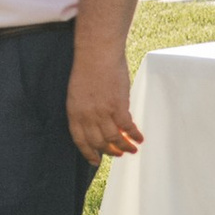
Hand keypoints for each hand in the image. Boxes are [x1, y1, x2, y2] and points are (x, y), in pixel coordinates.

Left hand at [66, 38, 143, 164]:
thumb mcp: (78, 93)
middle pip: (99, 142)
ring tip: (133, 149)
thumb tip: (97, 123)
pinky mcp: (118, 106)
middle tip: (119, 154)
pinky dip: (134, 134)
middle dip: (110, 151)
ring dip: (125, 146)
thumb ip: (85, 110)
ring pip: (115, 138)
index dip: (88, 153)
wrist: (97, 54)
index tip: (95, 161)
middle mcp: (87, 116)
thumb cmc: (87, 69)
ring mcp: (103, 112)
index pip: (80, 140)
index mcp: (74, 113)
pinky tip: (140, 137)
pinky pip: (127, 127)